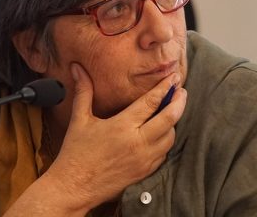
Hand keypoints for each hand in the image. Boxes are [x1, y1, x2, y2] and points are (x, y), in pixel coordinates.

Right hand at [44, 62, 186, 212]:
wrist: (74, 188)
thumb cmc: (75, 152)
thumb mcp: (79, 119)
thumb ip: (83, 91)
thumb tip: (77, 67)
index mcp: (123, 126)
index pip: (151, 102)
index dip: (165, 87)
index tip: (173, 77)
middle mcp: (138, 142)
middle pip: (169, 119)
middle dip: (179, 102)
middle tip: (182, 90)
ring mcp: (144, 159)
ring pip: (170, 137)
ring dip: (173, 122)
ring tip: (171, 110)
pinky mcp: (144, 172)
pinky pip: (164, 154)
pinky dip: (166, 140)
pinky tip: (162, 133)